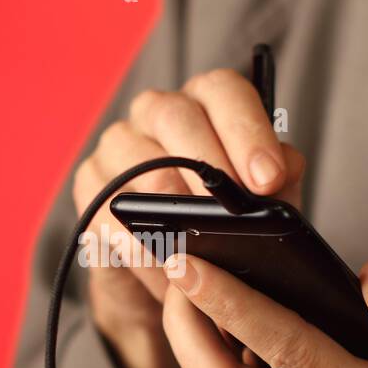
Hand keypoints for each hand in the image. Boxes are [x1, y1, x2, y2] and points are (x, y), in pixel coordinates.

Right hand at [72, 69, 304, 367]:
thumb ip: (278, 184)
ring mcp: (117, 143)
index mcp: (207, 103)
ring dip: (173, 209)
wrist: (176, 275)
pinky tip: (160, 260)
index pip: (223, 91)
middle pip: (176, 117)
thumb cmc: (225, 227)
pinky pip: (107, 205)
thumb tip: (276, 178)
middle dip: (210, 168)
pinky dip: (136, 238)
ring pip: (141, 163)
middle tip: (235, 214)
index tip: (268, 179)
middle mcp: (157, 111)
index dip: (247, 131)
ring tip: (202, 246)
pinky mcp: (89, 182)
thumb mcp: (262, 205)